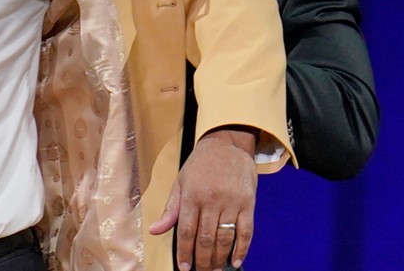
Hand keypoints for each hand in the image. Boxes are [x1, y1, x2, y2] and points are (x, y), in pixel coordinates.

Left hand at [149, 127, 257, 270]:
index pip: (186, 231)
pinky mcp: (248, 203)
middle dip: (203, 260)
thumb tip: (154, 231)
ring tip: (215, 270)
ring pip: (225, 238)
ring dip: (220, 258)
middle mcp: (211, 200)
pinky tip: (235, 261)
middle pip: (206, 238)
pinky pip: (246, 231)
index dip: (184, 252)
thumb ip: (170, 209)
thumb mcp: (180, 183)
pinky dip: (242, 249)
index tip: (184, 268)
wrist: (226, 145)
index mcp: (191, 196)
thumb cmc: (199, 165)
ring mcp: (231, 202)